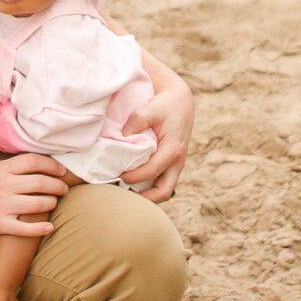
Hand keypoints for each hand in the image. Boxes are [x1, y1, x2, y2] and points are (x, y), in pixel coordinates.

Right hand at [0, 153, 70, 238]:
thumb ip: (14, 167)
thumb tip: (43, 164)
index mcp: (2, 169)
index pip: (34, 161)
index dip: (52, 166)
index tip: (61, 172)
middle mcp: (3, 186)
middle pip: (40, 182)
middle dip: (57, 186)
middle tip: (63, 189)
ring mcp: (2, 206)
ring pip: (38, 204)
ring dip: (51, 203)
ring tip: (54, 202)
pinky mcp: (0, 225)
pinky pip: (26, 229)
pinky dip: (41, 228)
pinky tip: (50, 227)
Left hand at [118, 70, 193, 202]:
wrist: (181, 102)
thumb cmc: (166, 106)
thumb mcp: (152, 108)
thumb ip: (138, 119)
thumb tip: (123, 134)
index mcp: (173, 150)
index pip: (152, 172)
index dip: (135, 177)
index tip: (119, 175)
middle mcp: (177, 161)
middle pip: (164, 192)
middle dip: (145, 198)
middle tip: (124, 194)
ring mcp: (176, 165)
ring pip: (165, 190)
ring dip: (148, 195)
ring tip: (128, 192)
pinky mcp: (172, 164)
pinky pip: (163, 182)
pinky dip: (150, 187)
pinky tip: (134, 183)